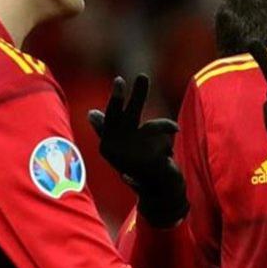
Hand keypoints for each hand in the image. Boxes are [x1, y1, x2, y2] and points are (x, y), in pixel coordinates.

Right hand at [88, 74, 188, 226]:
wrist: (156, 191)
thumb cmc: (135, 166)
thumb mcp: (119, 149)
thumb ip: (107, 131)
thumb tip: (92, 114)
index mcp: (108, 146)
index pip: (111, 118)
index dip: (117, 99)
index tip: (120, 79)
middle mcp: (117, 151)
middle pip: (127, 118)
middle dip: (136, 98)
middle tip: (143, 76)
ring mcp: (134, 157)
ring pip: (150, 130)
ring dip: (163, 126)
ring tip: (175, 129)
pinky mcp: (152, 163)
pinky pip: (165, 140)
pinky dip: (169, 146)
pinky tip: (169, 157)